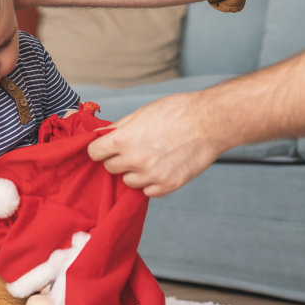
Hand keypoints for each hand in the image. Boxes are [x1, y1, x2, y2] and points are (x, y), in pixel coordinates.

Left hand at [87, 92, 222, 196]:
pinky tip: (161, 168)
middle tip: (133, 149)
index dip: (100, 149)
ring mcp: (151, 175)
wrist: (209, 122)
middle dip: (118, 159)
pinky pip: (148, 192)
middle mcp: (134, 160)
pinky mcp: (167, 186)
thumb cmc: (177, 112)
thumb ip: (119, 128)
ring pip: (128, 182)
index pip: (94, 153)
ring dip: (135, 172)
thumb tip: (101, 135)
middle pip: (110, 168)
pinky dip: (151, 183)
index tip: (105, 148)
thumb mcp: (141, 113)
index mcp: (123, 140)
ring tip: (151, 158)